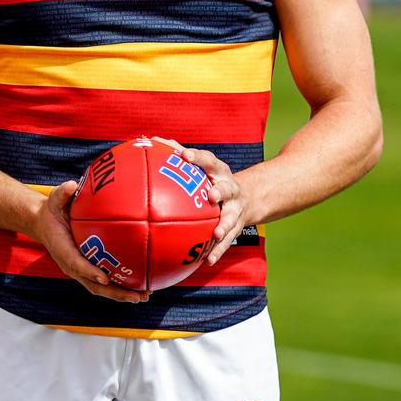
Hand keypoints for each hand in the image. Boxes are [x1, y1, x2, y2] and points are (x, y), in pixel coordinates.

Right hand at [32, 180, 150, 302]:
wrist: (44, 223)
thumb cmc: (52, 210)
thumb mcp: (54, 199)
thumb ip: (62, 193)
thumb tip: (72, 185)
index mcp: (63, 249)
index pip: (75, 263)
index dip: (89, 272)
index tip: (104, 276)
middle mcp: (72, 265)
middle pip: (94, 285)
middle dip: (115, 292)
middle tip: (138, 295)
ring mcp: (80, 270)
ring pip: (102, 288)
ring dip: (122, 294)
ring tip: (145, 294)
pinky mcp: (88, 269)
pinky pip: (105, 281)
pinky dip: (121, 285)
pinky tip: (140, 283)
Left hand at [152, 137, 245, 264]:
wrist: (249, 197)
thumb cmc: (213, 177)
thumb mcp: (202, 164)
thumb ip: (178, 152)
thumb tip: (151, 140)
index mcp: (218, 170)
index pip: (208, 160)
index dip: (197, 157)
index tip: (184, 155)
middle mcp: (230, 188)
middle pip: (227, 189)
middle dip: (220, 192)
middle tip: (211, 196)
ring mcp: (235, 209)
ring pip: (231, 217)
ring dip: (224, 225)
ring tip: (216, 233)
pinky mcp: (237, 227)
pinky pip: (227, 242)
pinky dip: (218, 251)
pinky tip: (207, 261)